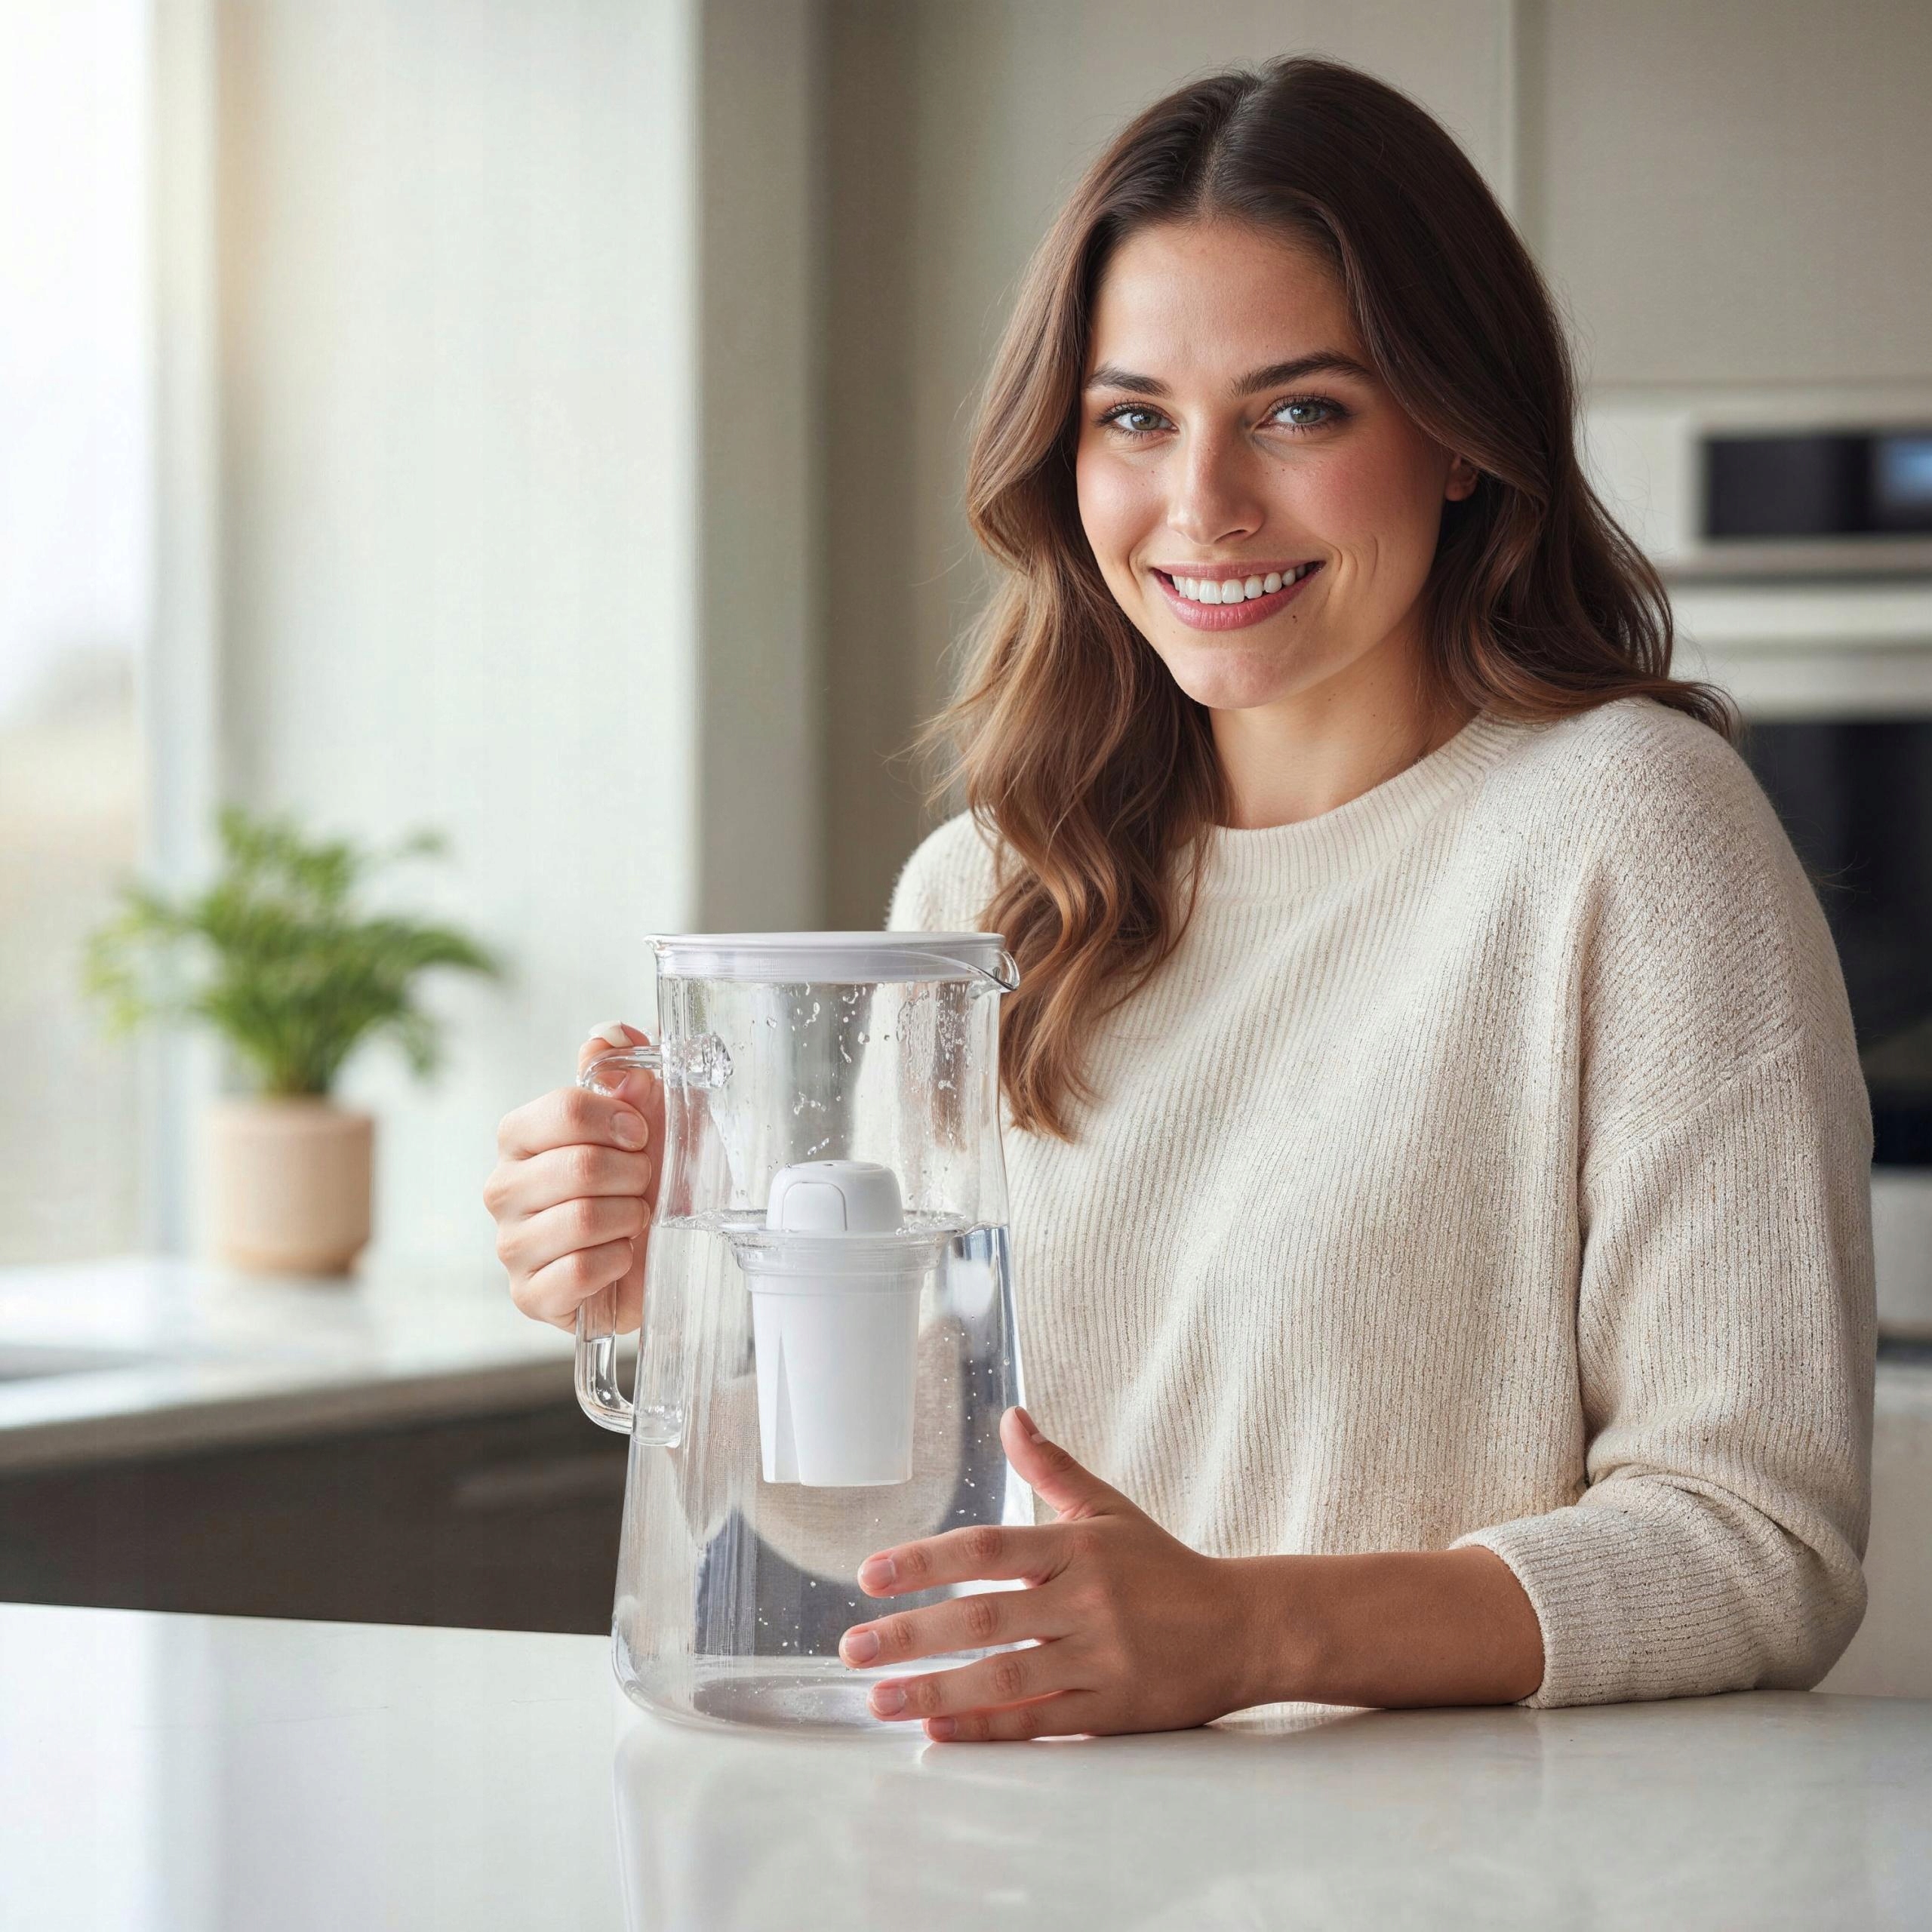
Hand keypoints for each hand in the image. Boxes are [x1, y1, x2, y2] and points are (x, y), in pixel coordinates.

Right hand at [484, 1023, 664, 1331]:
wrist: (670, 1256)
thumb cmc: (659, 1182)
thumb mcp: (660, 1118)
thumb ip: (630, 1070)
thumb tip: (611, 1035)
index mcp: (523, 1136)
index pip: (561, 1109)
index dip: (618, 1119)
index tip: (641, 1134)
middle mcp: (504, 1187)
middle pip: (576, 1166)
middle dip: (632, 1176)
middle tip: (642, 1184)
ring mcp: (511, 1245)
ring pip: (579, 1220)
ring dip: (627, 1219)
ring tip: (633, 1220)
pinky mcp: (528, 1296)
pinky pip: (577, 1273)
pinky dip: (616, 1263)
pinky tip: (621, 1258)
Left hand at [837, 1406, 1266, 1740]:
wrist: (1245, 1627)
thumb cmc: (1165, 1567)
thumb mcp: (1108, 1510)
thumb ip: (1052, 1468)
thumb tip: (1010, 1415)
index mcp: (1077, 1547)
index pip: (987, 1548)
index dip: (925, 1560)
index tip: (869, 1575)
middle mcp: (1085, 1600)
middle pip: (984, 1618)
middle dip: (912, 1634)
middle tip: (853, 1647)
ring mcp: (1100, 1658)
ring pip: (1005, 1676)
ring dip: (935, 1692)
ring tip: (879, 1701)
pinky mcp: (1114, 1709)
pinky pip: (1041, 1722)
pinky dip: (988, 1730)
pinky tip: (939, 1733)